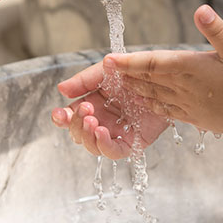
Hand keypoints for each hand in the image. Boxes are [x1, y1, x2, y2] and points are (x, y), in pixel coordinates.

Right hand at [51, 61, 169, 159]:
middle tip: (86, 109)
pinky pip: (115, 151)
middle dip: (77, 124)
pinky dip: (104, 145)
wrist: (163, 76)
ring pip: (93, 146)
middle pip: (79, 134)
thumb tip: (61, 89)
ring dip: (87, 136)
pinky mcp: (133, 141)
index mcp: (92, 104)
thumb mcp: (105, 71)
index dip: (61, 119)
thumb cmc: (134, 72)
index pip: (70, 118)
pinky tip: (101, 132)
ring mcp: (116, 132)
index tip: (60, 114)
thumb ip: (83, 81)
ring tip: (92, 121)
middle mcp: (102, 120)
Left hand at [107, 5, 222, 137]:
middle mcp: (184, 87)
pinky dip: (154, 107)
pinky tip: (150, 105)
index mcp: (190, 67)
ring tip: (123, 85)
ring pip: (155, 96)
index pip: (151, 63)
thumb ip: (216, 28)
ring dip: (137, 90)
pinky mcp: (196, 118)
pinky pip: (168, 112)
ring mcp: (188, 105)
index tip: (109, 59)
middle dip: (127, 75)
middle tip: (109, 71)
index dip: (128, 61)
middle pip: (148, 80)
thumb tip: (201, 10)